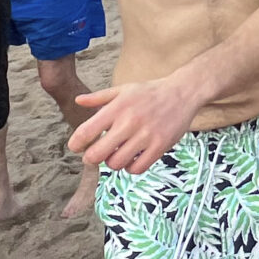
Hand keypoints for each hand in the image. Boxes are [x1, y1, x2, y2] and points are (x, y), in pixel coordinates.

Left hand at [69, 76, 204, 175]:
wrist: (182, 92)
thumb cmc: (149, 92)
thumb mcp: (123, 90)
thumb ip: (99, 97)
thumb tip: (78, 101)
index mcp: (117, 107)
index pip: (86, 131)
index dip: (76, 143)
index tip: (76, 147)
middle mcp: (129, 122)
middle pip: (98, 154)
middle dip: (91, 158)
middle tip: (94, 155)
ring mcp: (146, 135)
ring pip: (116, 164)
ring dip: (112, 163)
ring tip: (116, 155)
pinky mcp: (160, 145)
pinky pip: (137, 168)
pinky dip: (131, 168)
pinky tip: (132, 159)